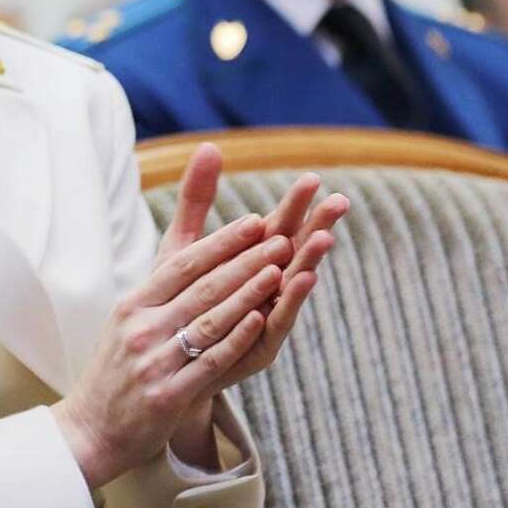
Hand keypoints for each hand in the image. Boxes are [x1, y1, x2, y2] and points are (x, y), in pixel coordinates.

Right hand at [83, 145, 342, 475]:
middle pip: (201, 287)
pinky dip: (236, 337)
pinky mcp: (167, 394)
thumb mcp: (124, 324)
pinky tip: (261, 319)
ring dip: (247, 292)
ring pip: (210, 319)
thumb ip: (156, 295)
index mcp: (131, 306)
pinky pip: (210, 360)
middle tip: (278, 238)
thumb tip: (191, 262)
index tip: (253, 222)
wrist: (90, 430)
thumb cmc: (114, 374)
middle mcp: (140, 328)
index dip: (220, 242)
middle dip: (244, 259)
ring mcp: (153, 361)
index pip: (181, 265)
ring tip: (279, 269)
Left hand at [201, 162, 340, 389]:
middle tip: (338, 202)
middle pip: (295, 249)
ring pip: (292, 283)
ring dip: (308, 261)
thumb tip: (209, 146)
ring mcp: (267, 315)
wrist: (170, 361)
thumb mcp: (184, 246)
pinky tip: (301, 280)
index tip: (312, 178)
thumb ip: (198, 199)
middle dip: (316, 226)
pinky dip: (289, 300)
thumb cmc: (181, 299)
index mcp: (253, 260)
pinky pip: (277, 320)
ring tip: (323, 240)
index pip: (279, 225)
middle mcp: (268, 285)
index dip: (294, 204)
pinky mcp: (260, 345)